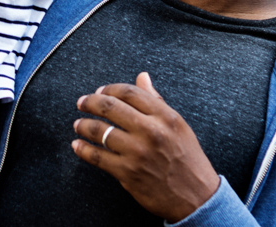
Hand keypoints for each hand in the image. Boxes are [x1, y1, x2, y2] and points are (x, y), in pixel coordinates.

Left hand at [71, 72, 219, 221]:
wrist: (199, 198)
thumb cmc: (188, 159)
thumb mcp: (178, 125)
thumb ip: (156, 100)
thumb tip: (142, 77)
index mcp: (165, 117)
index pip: (129, 92)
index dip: (109, 89)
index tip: (99, 91)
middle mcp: (151, 132)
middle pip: (110, 107)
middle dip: (90, 102)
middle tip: (81, 103)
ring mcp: (138, 153)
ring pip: (100, 131)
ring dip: (83, 125)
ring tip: (78, 124)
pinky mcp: (128, 173)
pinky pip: (98, 157)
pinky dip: (83, 150)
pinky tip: (77, 145)